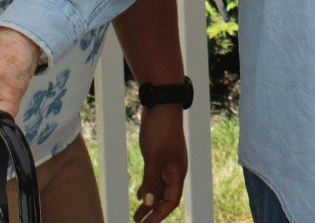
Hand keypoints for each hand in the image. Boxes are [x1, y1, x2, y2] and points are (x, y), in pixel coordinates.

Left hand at [134, 106, 187, 222]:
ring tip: (136, 214)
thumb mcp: (153, 157)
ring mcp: (169, 161)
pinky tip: (140, 194)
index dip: (159, 216)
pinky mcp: (161, 154)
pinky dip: (149, 187)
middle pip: (166, 197)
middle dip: (153, 212)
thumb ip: (151, 181)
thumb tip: (149, 203)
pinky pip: (156, 177)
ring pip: (160, 187)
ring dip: (150, 201)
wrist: (162, 103)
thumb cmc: (160, 129)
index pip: (171, 201)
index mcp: (177, 171)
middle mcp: (175, 169)